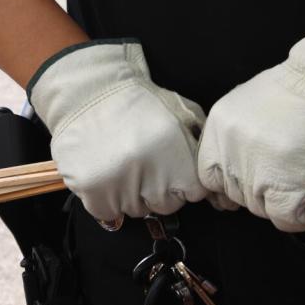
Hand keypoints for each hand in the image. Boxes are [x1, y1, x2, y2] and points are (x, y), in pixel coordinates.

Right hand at [28, 40, 207, 220]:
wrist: (91, 92)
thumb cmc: (142, 103)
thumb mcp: (183, 113)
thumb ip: (201, 144)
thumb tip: (213, 176)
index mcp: (179, 156)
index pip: (193, 194)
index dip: (183, 182)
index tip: (171, 169)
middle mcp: (152, 174)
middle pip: (165, 206)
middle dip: (159, 190)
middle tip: (145, 165)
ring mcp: (121, 184)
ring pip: (136, 210)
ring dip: (132, 194)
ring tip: (123, 165)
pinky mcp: (92, 190)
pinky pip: (108, 212)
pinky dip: (106, 200)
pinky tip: (106, 175)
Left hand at [197, 14, 304, 231]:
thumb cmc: (304, 86)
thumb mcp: (252, 102)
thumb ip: (238, 134)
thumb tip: (242, 164)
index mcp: (220, 125)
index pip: (207, 173)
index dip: (228, 185)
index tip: (242, 189)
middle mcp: (231, 147)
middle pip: (235, 194)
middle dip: (258, 194)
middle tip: (280, 186)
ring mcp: (257, 168)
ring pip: (259, 208)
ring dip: (279, 205)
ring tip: (299, 189)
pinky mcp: (287, 184)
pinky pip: (284, 217)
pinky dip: (297, 219)